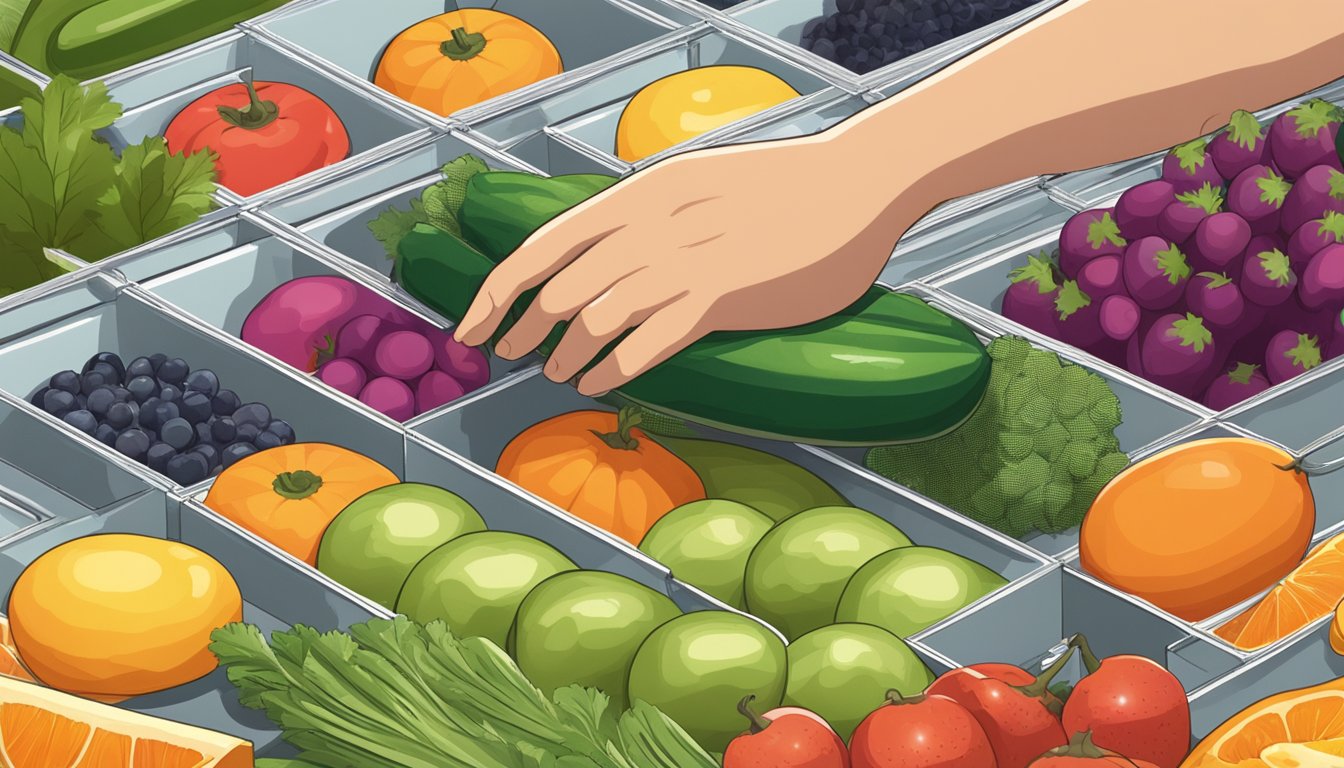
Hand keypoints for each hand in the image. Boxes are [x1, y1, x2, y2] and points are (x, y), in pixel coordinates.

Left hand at [452, 132, 938, 395]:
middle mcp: (650, 225)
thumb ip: (652, 212)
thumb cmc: (784, 188)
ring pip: (594, 319)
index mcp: (640, 192)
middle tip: (508, 357)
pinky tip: (601, 384)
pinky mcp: (720, 296)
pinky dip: (613, 369)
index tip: (472, 327)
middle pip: (558, 289)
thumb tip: (612, 250)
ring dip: (567, 354)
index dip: (496, 292)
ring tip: (559, 375)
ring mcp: (683, 260)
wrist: (855, 184)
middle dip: (523, 329)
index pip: (541, 246)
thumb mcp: (698, 183)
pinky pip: (646, 344)